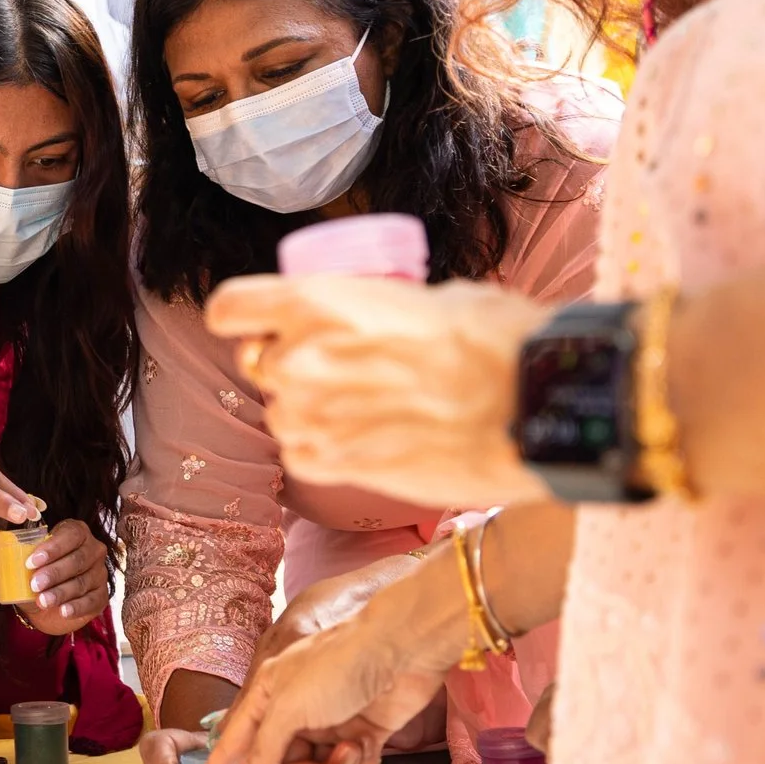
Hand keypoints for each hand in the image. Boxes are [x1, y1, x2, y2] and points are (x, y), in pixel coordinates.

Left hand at [0, 517, 107, 633]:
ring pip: (83, 581)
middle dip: (55, 572)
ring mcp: (99, 573)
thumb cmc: (35, 574)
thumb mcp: (16, 571)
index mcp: (73, 533)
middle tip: (34, 584)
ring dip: (62, 592)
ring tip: (42, 600)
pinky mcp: (101, 596)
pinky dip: (77, 606)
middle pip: (78, 559)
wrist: (50, 600)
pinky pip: (92, 601)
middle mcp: (92, 549)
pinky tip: (63, 611)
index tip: (30, 562)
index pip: (70, 534)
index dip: (53, 547)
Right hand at [181, 569, 459, 763]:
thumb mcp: (288, 703)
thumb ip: (264, 744)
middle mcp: (294, 712)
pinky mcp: (362, 733)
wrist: (402, 648)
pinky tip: (368, 744)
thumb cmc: (340, 661)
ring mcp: (329, 724)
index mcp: (266, 697)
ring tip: (352, 750)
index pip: (232, 746)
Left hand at [206, 275, 555, 508]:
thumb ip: (371, 310)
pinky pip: (300, 456)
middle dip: (293, 366)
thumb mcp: (426, 298)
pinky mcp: (331, 465)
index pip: (229, 308)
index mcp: (316, 303)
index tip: (259, 324)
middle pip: (259, 364)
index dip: (244, 317)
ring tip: (373, 408)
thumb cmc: (496, 340)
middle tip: (347, 370)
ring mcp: (311, 416)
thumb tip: (367, 321)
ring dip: (312, 412)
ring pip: (281, 414)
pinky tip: (370, 440)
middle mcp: (299, 359)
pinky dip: (325, 452)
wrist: (535, 407)